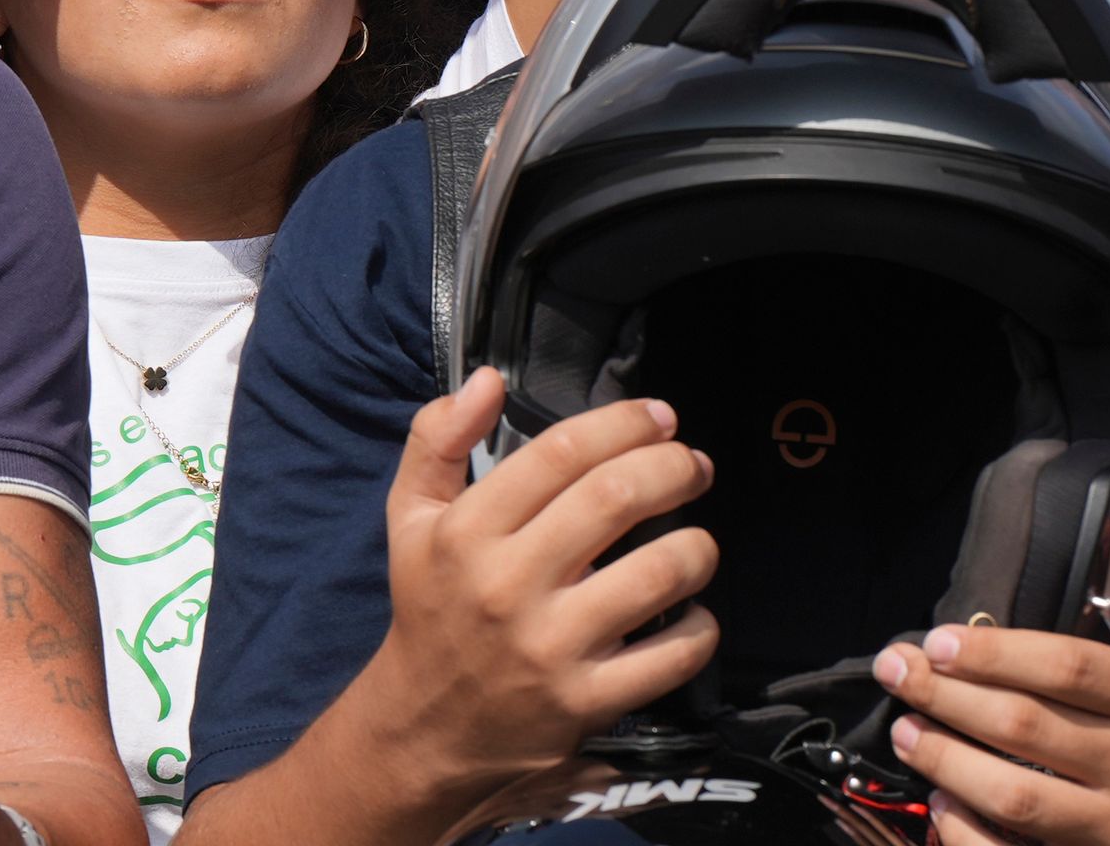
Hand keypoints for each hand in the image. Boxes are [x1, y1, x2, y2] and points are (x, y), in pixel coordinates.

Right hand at [365, 369, 720, 795]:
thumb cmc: (431, 609)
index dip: (623, 423)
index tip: (659, 417)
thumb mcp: (410, 517)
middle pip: (616, 498)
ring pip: (657, 573)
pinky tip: (691, 612)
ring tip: (698, 539)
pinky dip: (700, 627)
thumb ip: (436, 438)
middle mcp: (507, 585)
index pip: (560, 452)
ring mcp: (550, 647)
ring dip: (697, 545)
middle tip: (694, 466)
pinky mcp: (585, 703)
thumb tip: (489, 379)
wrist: (423, 729)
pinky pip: (672, 655)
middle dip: (674, 469)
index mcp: (467, 532)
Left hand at [880, 524, 1109, 845]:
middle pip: (1027, 729)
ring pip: (1017, 796)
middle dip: (949, 697)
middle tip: (898, 671)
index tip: (939, 639)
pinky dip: (971, 831)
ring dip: (948, 760)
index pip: (1068, 669)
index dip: (996, 652)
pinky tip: (940, 798)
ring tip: (905, 727)